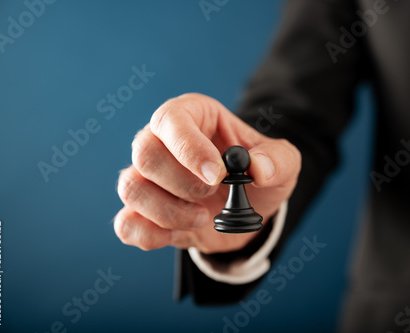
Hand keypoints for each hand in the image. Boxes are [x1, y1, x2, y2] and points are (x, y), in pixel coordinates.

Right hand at [114, 93, 300, 253]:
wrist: (249, 208)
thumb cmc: (260, 174)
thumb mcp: (284, 163)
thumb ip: (277, 160)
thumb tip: (258, 169)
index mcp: (193, 116)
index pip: (171, 119)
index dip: (189, 148)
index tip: (217, 175)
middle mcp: (162, 142)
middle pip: (144, 153)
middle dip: (181, 183)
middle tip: (212, 194)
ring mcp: (149, 178)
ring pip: (131, 188)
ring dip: (168, 212)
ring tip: (203, 217)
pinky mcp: (145, 212)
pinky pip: (126, 224)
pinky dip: (150, 235)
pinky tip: (181, 233)